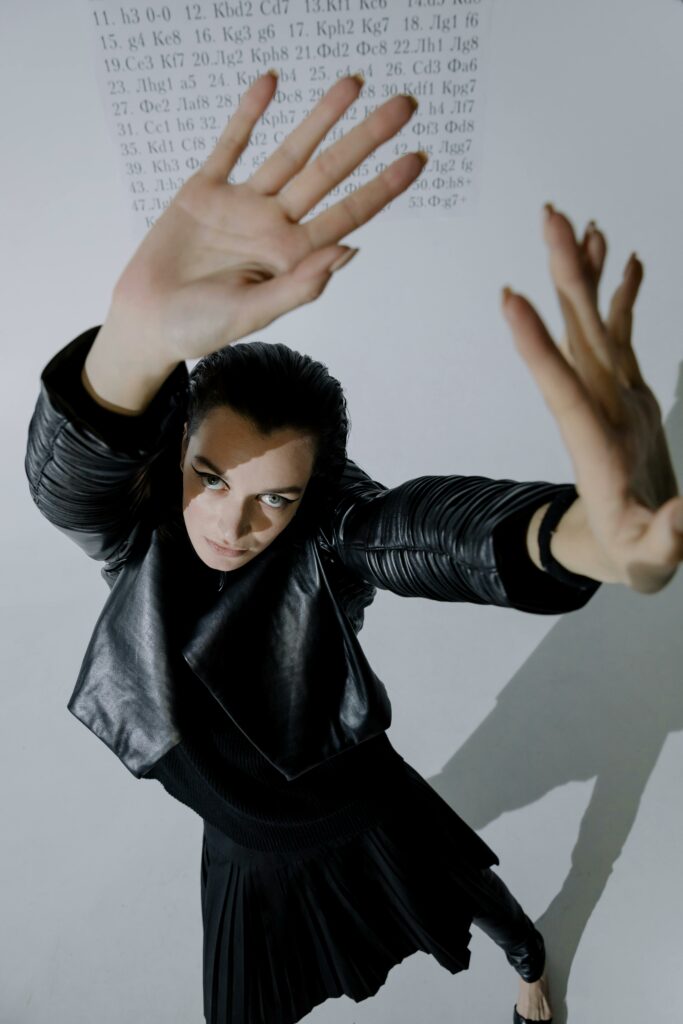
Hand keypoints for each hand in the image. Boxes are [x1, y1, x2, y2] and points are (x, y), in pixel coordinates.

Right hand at [111, 71, 424, 360]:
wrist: (146, 320)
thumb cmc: (199, 328)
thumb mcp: (251, 314)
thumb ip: (298, 286)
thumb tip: (349, 252)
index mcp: (291, 256)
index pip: (348, 215)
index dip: (383, 187)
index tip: (417, 159)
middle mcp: (274, 225)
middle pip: (329, 174)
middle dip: (366, 139)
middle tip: (406, 105)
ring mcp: (242, 205)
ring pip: (290, 152)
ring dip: (321, 118)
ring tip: (354, 82)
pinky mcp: (205, 190)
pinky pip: (232, 146)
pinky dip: (249, 115)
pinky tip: (272, 82)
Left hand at [502, 205, 682, 593]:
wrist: (621, 546)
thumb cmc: (631, 553)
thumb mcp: (650, 557)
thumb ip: (667, 538)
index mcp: (594, 446)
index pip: (562, 387)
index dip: (538, 345)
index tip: (511, 299)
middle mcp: (595, 409)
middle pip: (575, 334)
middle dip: (563, 277)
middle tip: (550, 220)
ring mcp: (610, 397)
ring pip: (593, 325)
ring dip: (585, 276)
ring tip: (581, 225)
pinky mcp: (628, 394)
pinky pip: (621, 335)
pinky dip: (621, 297)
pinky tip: (625, 260)